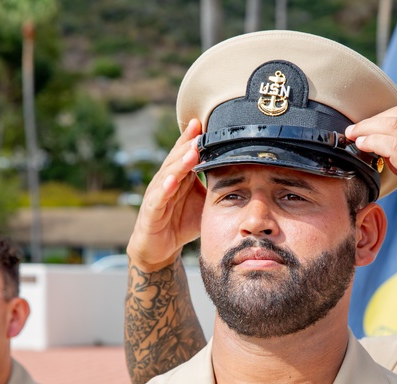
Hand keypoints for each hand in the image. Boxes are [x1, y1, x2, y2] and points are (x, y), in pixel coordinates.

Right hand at [126, 119, 206, 270]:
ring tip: (192, 151)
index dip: (193, 138)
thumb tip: (245, 177)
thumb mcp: (203, 203)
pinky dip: (165, 189)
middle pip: (177, 158)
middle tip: (200, 129)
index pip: (186, 153)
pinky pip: (158, 198)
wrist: (159, 249)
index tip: (205, 121)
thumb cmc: (181, 223)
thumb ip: (217, 189)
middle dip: (188, 143)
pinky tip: (173, 181)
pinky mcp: (151, 211)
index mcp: (180, 176)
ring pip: (168, 174)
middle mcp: (166, 180)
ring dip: (180, 162)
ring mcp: (157, 195)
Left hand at [345, 102, 396, 251]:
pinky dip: (374, 142)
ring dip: (368, 128)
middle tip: (354, 132)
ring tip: (354, 138)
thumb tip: (386, 153)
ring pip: (395, 125)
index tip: (368, 128)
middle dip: (372, 120)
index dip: (384, 116)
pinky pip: (395, 146)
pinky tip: (364, 146)